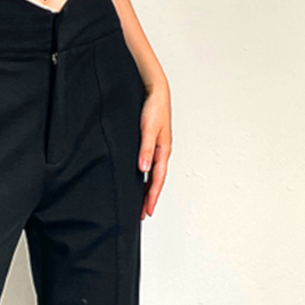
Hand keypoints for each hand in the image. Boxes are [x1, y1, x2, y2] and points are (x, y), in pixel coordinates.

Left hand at [137, 77, 171, 220]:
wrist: (156, 90)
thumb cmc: (154, 106)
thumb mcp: (148, 128)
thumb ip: (145, 149)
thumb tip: (144, 169)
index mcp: (163, 150)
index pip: (157, 179)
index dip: (152, 197)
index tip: (147, 211)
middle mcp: (162, 152)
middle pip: (156, 181)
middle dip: (150, 198)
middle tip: (144, 214)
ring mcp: (158, 148)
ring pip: (154, 175)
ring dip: (149, 189)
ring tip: (142, 203)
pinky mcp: (152, 143)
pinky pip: (151, 166)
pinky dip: (147, 177)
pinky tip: (141, 181)